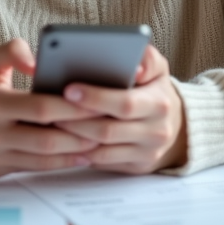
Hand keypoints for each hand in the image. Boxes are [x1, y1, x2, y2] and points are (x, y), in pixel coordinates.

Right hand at [0, 38, 101, 176]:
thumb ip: (11, 51)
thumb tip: (36, 61)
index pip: (39, 107)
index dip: (71, 108)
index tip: (97, 103)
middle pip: (46, 137)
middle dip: (80, 132)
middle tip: (106, 124)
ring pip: (44, 157)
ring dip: (76, 150)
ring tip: (100, 139)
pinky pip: (36, 168)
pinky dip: (62, 162)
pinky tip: (82, 154)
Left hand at [52, 45, 186, 173]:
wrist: (173, 122)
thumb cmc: (153, 89)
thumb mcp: (157, 68)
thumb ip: (147, 58)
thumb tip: (137, 66)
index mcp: (159, 103)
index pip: (124, 103)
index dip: (95, 98)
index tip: (68, 89)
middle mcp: (156, 131)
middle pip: (108, 130)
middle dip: (75, 120)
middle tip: (50, 109)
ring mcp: (147, 152)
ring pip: (102, 149)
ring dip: (73, 137)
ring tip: (52, 122)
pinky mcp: (136, 166)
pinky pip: (103, 163)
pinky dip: (81, 152)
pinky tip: (64, 140)